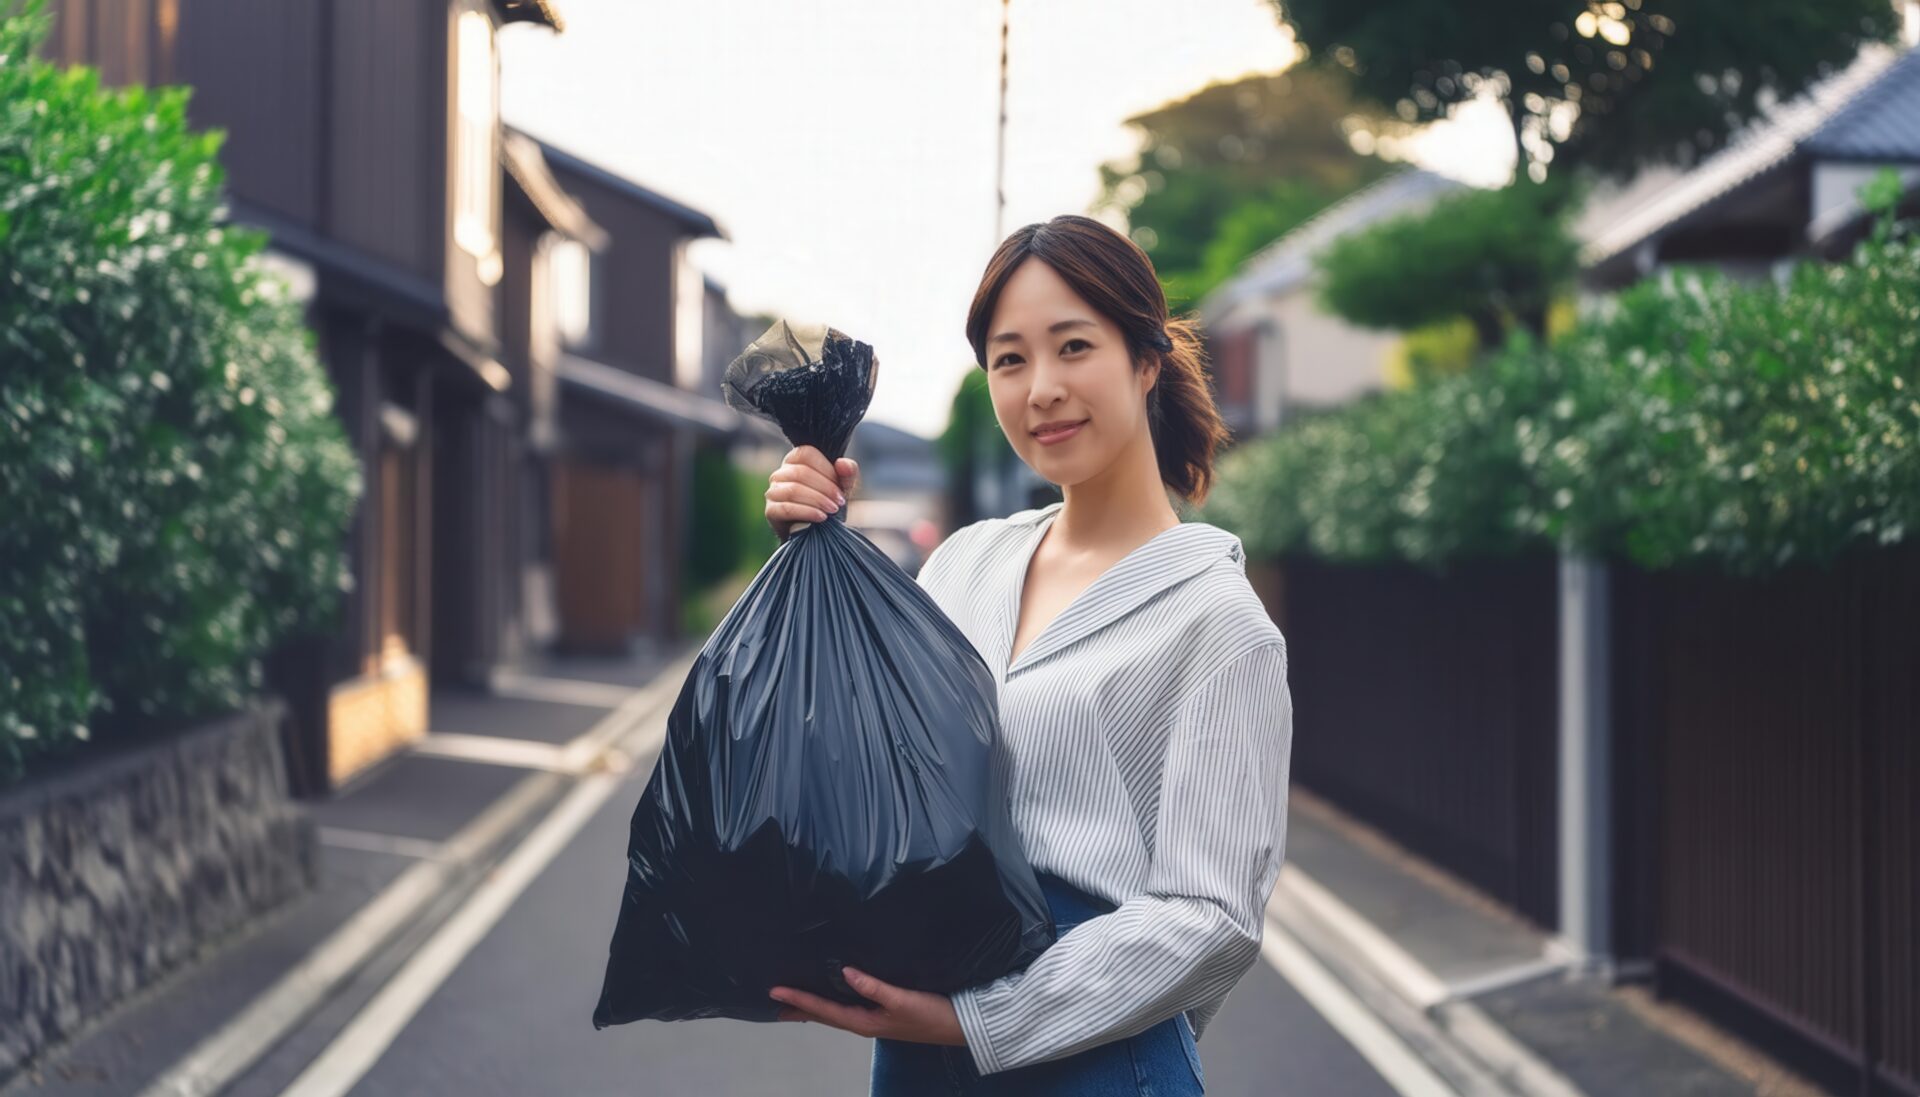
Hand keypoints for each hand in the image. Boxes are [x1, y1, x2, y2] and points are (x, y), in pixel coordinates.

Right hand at [765, 445, 859, 542]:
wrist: (817, 532)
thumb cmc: (828, 502)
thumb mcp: (842, 487)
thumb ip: (847, 473)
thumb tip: (842, 464)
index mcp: (795, 460)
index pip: (807, 454)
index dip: (826, 469)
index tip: (840, 486)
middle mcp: (780, 473)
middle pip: (800, 472)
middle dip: (824, 487)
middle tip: (839, 502)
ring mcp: (773, 492)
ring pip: (793, 489)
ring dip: (817, 500)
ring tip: (832, 510)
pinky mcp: (771, 511)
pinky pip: (786, 508)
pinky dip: (807, 512)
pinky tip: (821, 517)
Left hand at [769, 965, 965, 1046]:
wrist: (958, 1026)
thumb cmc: (931, 1014)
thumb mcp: (902, 999)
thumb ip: (874, 986)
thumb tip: (845, 971)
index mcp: (864, 1021)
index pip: (824, 1010)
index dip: (799, 999)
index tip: (775, 991)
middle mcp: (864, 1022)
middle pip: (824, 1016)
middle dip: (800, 1008)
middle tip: (775, 1002)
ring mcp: (873, 1019)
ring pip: (835, 1013)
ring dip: (814, 1007)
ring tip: (795, 1002)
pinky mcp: (882, 1013)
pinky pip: (848, 1008)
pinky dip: (833, 1003)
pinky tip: (834, 996)